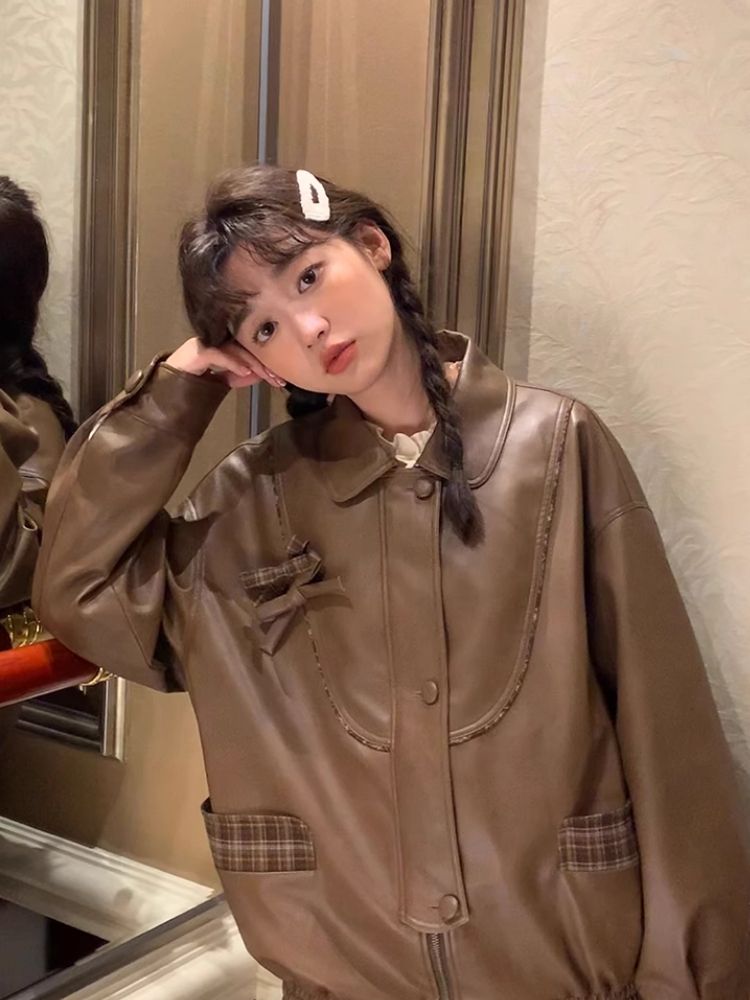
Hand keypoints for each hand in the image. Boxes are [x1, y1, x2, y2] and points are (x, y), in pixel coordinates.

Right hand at [165, 337, 285, 389]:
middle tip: (277, 379)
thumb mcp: (226, 378)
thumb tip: (263, 373)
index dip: (266, 364)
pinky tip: (244, 372)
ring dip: (253, 364)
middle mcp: (217, 340)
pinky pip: (218, 354)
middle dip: (264, 364)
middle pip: (246, 348)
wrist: (170, 386)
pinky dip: (233, 363)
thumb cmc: (196, 380)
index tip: (280, 379)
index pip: (251, 351)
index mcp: (225, 344)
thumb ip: (243, 374)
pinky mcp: (197, 351)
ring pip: (235, 350)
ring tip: (265, 376)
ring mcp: (207, 344)